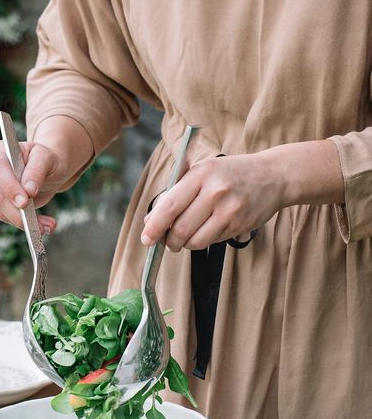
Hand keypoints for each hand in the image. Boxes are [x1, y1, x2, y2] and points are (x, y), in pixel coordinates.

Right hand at [0, 141, 63, 233]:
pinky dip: (25, 225)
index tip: (24, 202)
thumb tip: (29, 190)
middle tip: (40, 224)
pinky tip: (42, 225)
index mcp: (0, 151)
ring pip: (0, 211)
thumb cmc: (46, 160)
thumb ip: (37, 170)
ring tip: (48, 226)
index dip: (9, 187)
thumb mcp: (47, 158)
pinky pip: (6, 218)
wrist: (46, 169)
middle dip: (18, 213)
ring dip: (25, 222)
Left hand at [141, 139, 343, 250]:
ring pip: (196, 240)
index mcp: (201, 174)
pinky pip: (212, 241)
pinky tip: (206, 231)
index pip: (169, 206)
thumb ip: (175, 194)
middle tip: (167, 243)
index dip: (154, 227)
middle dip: (169, 241)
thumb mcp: (203, 172)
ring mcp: (230, 210)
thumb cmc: (231, 174)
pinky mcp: (240, 224)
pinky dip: (203, 241)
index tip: (146, 239)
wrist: (273, 175)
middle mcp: (215, 191)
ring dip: (185, 245)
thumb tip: (150, 221)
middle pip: (180, 229)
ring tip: (185, 239)